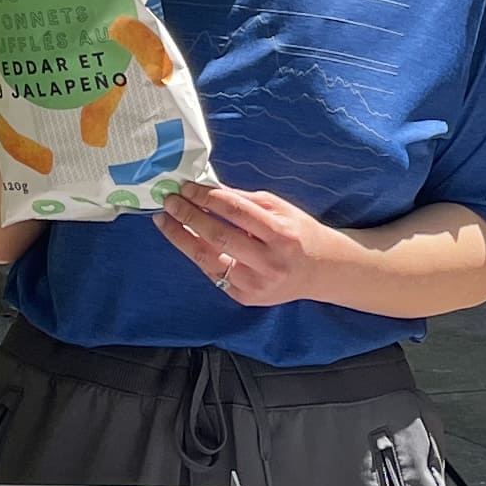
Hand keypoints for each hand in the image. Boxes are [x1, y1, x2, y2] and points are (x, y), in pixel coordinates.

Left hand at [156, 181, 342, 308]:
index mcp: (280, 234)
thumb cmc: (298, 233)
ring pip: (209, 259)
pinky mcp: (246, 298)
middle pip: (218, 236)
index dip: (206, 197)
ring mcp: (256, 284)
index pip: (235, 211)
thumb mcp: (279, 208)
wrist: (320, 271)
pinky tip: (184, 240)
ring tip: (165, 221)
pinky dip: (197, 255)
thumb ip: (243, 200)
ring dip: (181, 238)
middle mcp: (269, 262)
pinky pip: (213, 274)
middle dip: (188, 216)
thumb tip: (205, 189)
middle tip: (169, 201)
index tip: (186, 187)